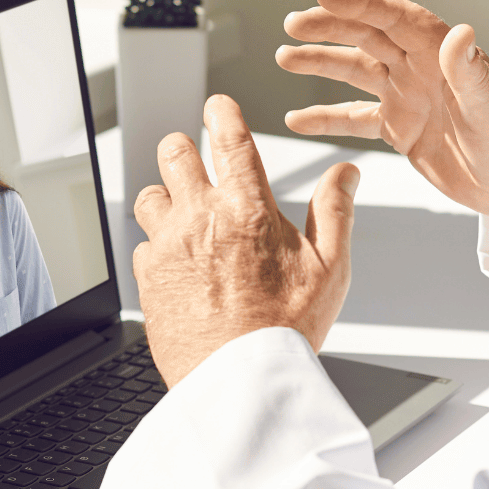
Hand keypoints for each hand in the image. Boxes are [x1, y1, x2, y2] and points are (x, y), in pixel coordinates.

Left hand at [132, 95, 358, 386]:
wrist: (241, 382)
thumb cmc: (287, 330)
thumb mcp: (331, 268)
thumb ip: (336, 211)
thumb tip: (345, 172)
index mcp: (248, 208)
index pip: (229, 138)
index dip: (222, 112)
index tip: (218, 106)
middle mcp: (201, 218)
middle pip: (173, 152)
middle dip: (183, 149)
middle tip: (194, 161)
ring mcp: (168, 245)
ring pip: (150, 195)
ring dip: (165, 197)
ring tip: (184, 215)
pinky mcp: (148, 276)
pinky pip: (143, 244)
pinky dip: (158, 246)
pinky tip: (178, 263)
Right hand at [278, 0, 488, 233]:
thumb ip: (470, 71)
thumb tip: (459, 32)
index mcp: (442, 53)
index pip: (394, 17)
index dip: (359, 2)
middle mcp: (421, 68)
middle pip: (367, 36)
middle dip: (329, 28)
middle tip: (293, 24)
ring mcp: (408, 96)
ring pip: (356, 70)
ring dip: (321, 63)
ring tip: (284, 58)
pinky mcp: (401, 128)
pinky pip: (355, 117)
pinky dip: (326, 117)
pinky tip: (296, 120)